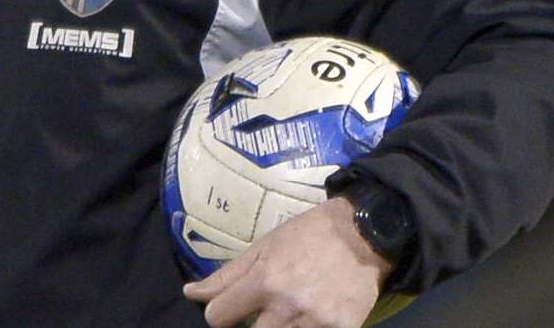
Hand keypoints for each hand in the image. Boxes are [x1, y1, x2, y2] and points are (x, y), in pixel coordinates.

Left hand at [183, 196, 391, 327]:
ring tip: (287, 311)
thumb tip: (190, 294)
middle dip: (251, 325)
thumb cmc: (306, 235)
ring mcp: (316, 323)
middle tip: (262, 310)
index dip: (219, 315)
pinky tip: (309, 318)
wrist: (363, 234)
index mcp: (264, 281)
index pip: (219, 317)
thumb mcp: (262, 247)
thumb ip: (226, 276)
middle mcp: (287, 306)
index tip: (229, 309)